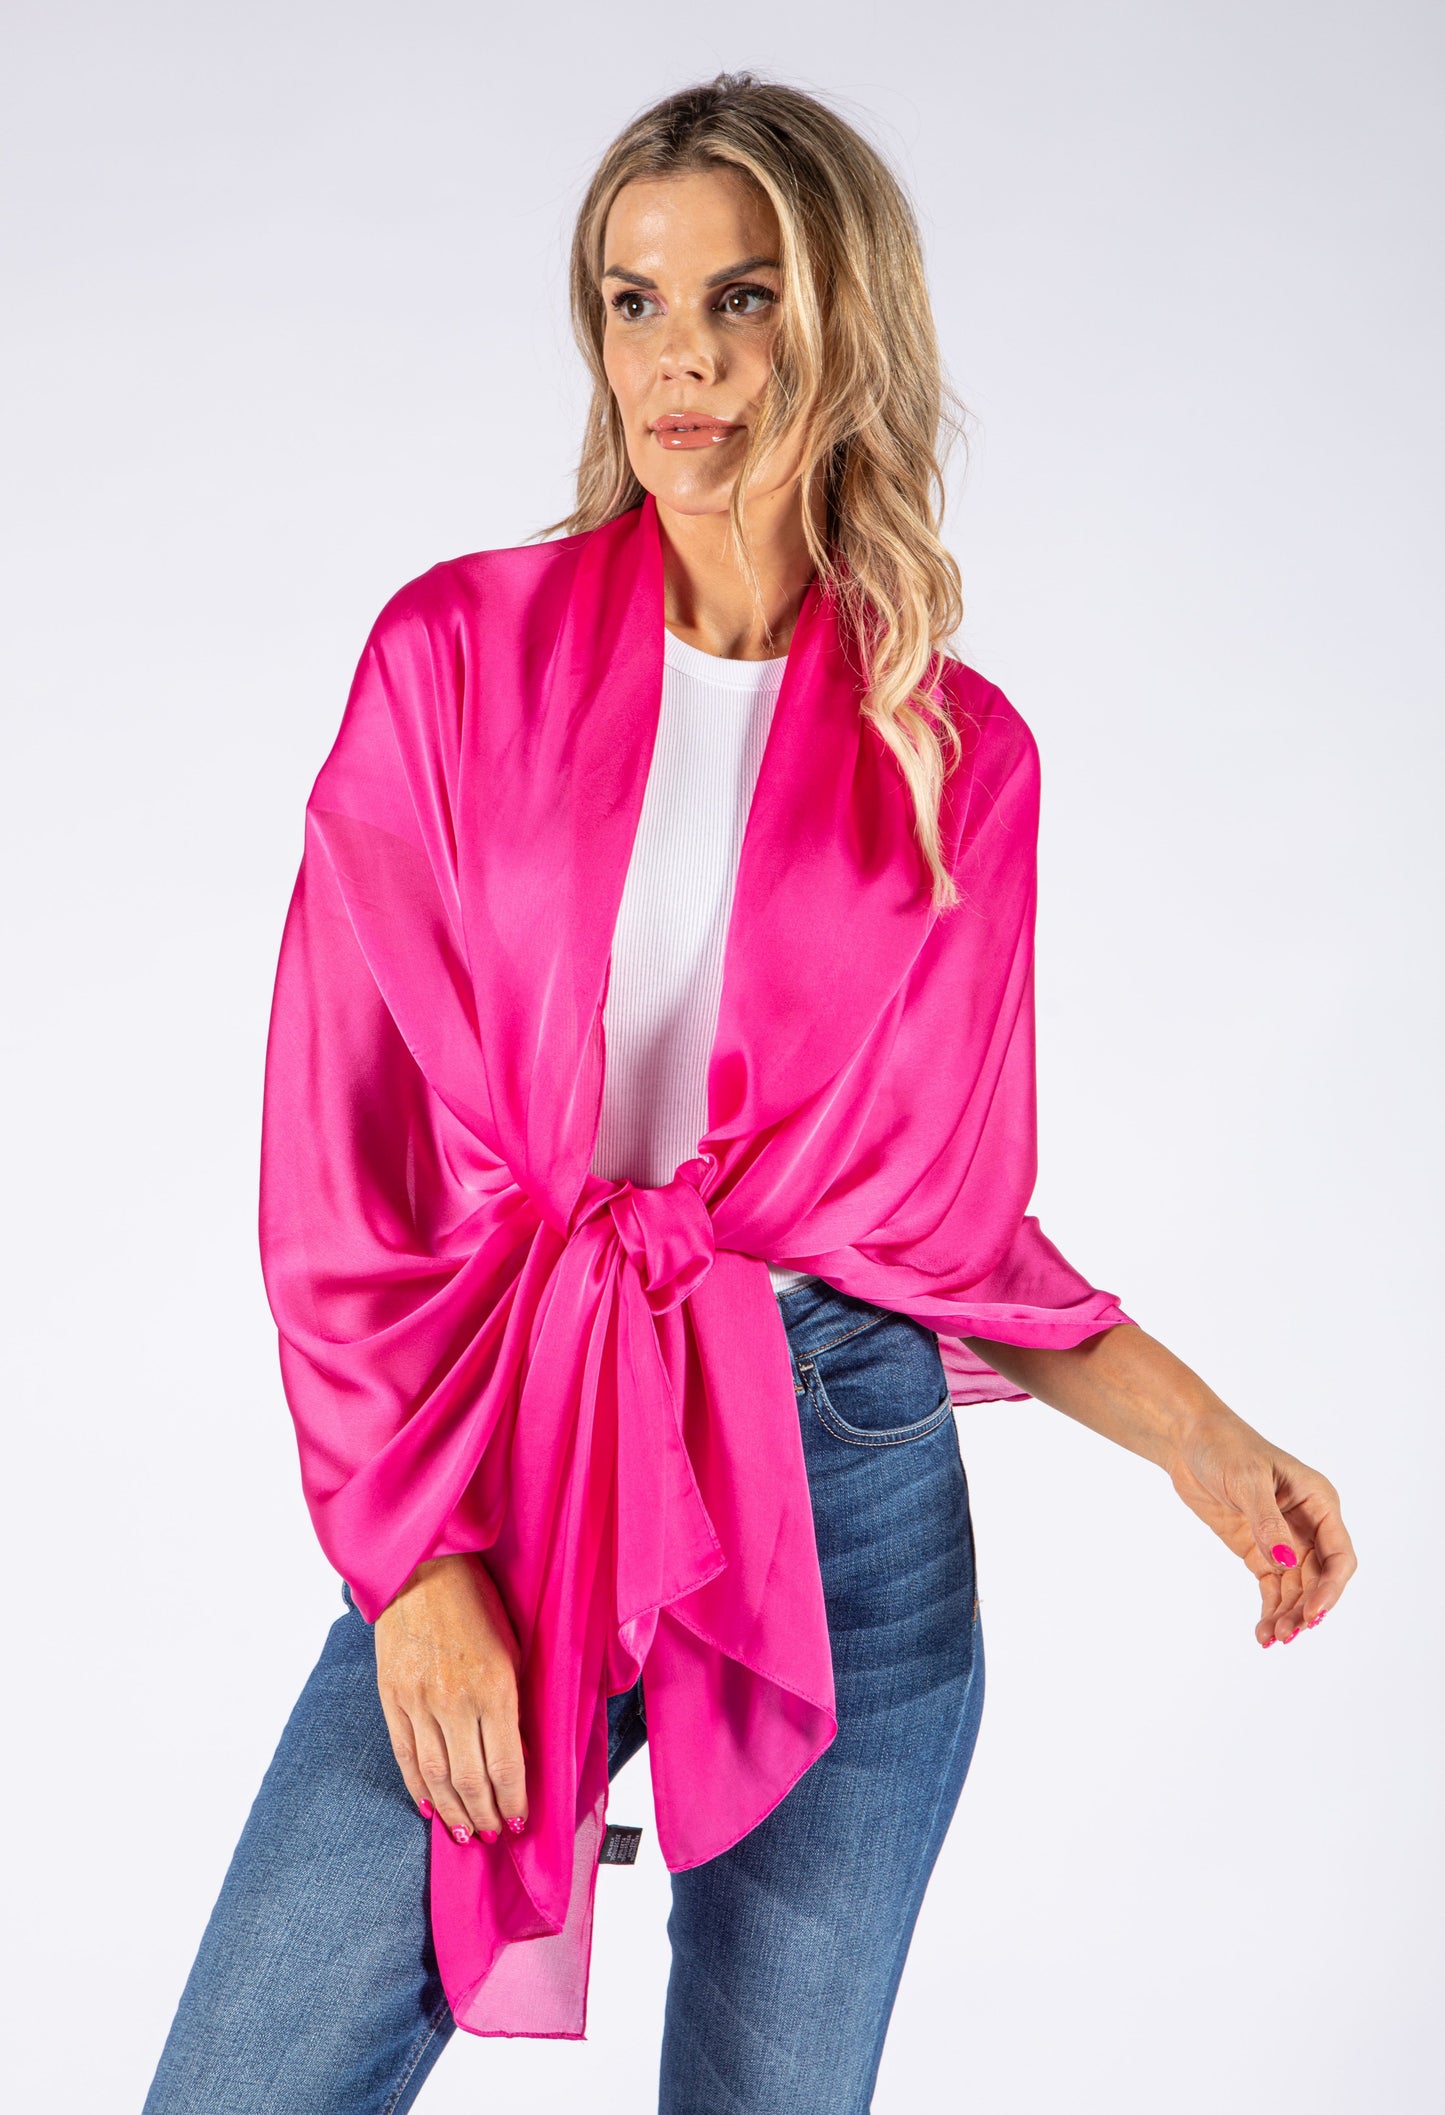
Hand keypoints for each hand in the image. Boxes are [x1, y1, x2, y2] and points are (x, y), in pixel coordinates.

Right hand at [373, 1551, 527, 1841]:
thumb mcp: (512, 1647)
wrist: (421, 1569)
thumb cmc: (477, 1601)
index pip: (505, 1765)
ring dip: (452, 1811)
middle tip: (495, 1835)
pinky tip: (429, 1807)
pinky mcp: (391, 1698)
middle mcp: (455, 1702)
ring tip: (465, 1834)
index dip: (513, 1800)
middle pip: (470, 1779)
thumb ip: (513, 1701)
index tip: (520, 1820)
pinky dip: (417, 1787)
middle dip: (485, 1814)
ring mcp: (418, 1702)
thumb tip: (515, 1753)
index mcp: (494, 1687)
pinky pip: (405, 1755)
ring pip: (436, 1776)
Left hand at [1165, 1404, 1357, 1645]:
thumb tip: (1286, 1563)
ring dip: (1288, 1615)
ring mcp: (1284, 1539)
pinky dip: (1270, 1609)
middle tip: (1287, 1634)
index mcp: (1318, 1502)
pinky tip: (1263, 1632)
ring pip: (1297, 1589)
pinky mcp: (1259, 1549)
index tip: (1313, 1613)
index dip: (1332, 1588)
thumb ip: (1267, 1522)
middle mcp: (1308, 1524)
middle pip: (1320, 1579)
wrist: (1188, 1440)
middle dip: (1307, 1609)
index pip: (1339, 1555)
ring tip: (1272, 1638)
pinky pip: (1273, 1587)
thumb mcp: (1247, 1480)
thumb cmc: (1223, 1447)